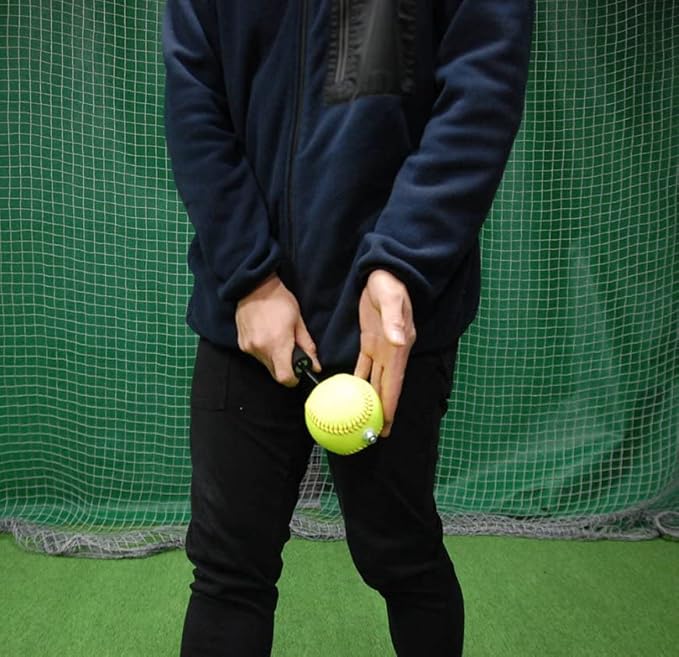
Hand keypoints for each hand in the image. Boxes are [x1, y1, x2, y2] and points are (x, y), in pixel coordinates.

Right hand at [235, 274, 320, 385]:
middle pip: (275, 374)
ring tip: (277, 338)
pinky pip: (256, 356)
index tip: (299, 372)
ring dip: (274, 359)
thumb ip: (307, 346)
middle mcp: (260, 349)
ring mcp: (248, 347)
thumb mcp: (298, 321)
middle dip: (285, 368)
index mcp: (277, 344)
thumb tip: (315, 366)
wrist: (254, 286)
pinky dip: (264, 351)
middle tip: (291, 352)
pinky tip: (267, 335)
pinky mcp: (241, 344)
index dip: (294, 379)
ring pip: (265, 365)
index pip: (285, 378)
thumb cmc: (279, 300)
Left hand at [354, 270, 415, 435]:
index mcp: (398, 348)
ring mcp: (381, 347)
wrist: (385, 271)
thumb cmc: (390, 285)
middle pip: (386, 388)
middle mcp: (392, 352)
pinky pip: (364, 366)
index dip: (390, 407)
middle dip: (382, 412)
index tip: (386, 428)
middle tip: (373, 434)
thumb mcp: (392, 300)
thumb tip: (399, 341)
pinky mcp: (370, 340)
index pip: (394, 384)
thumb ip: (395, 321)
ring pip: (376, 380)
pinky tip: (352, 391)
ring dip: (371, 400)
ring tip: (364, 419)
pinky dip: (359, 380)